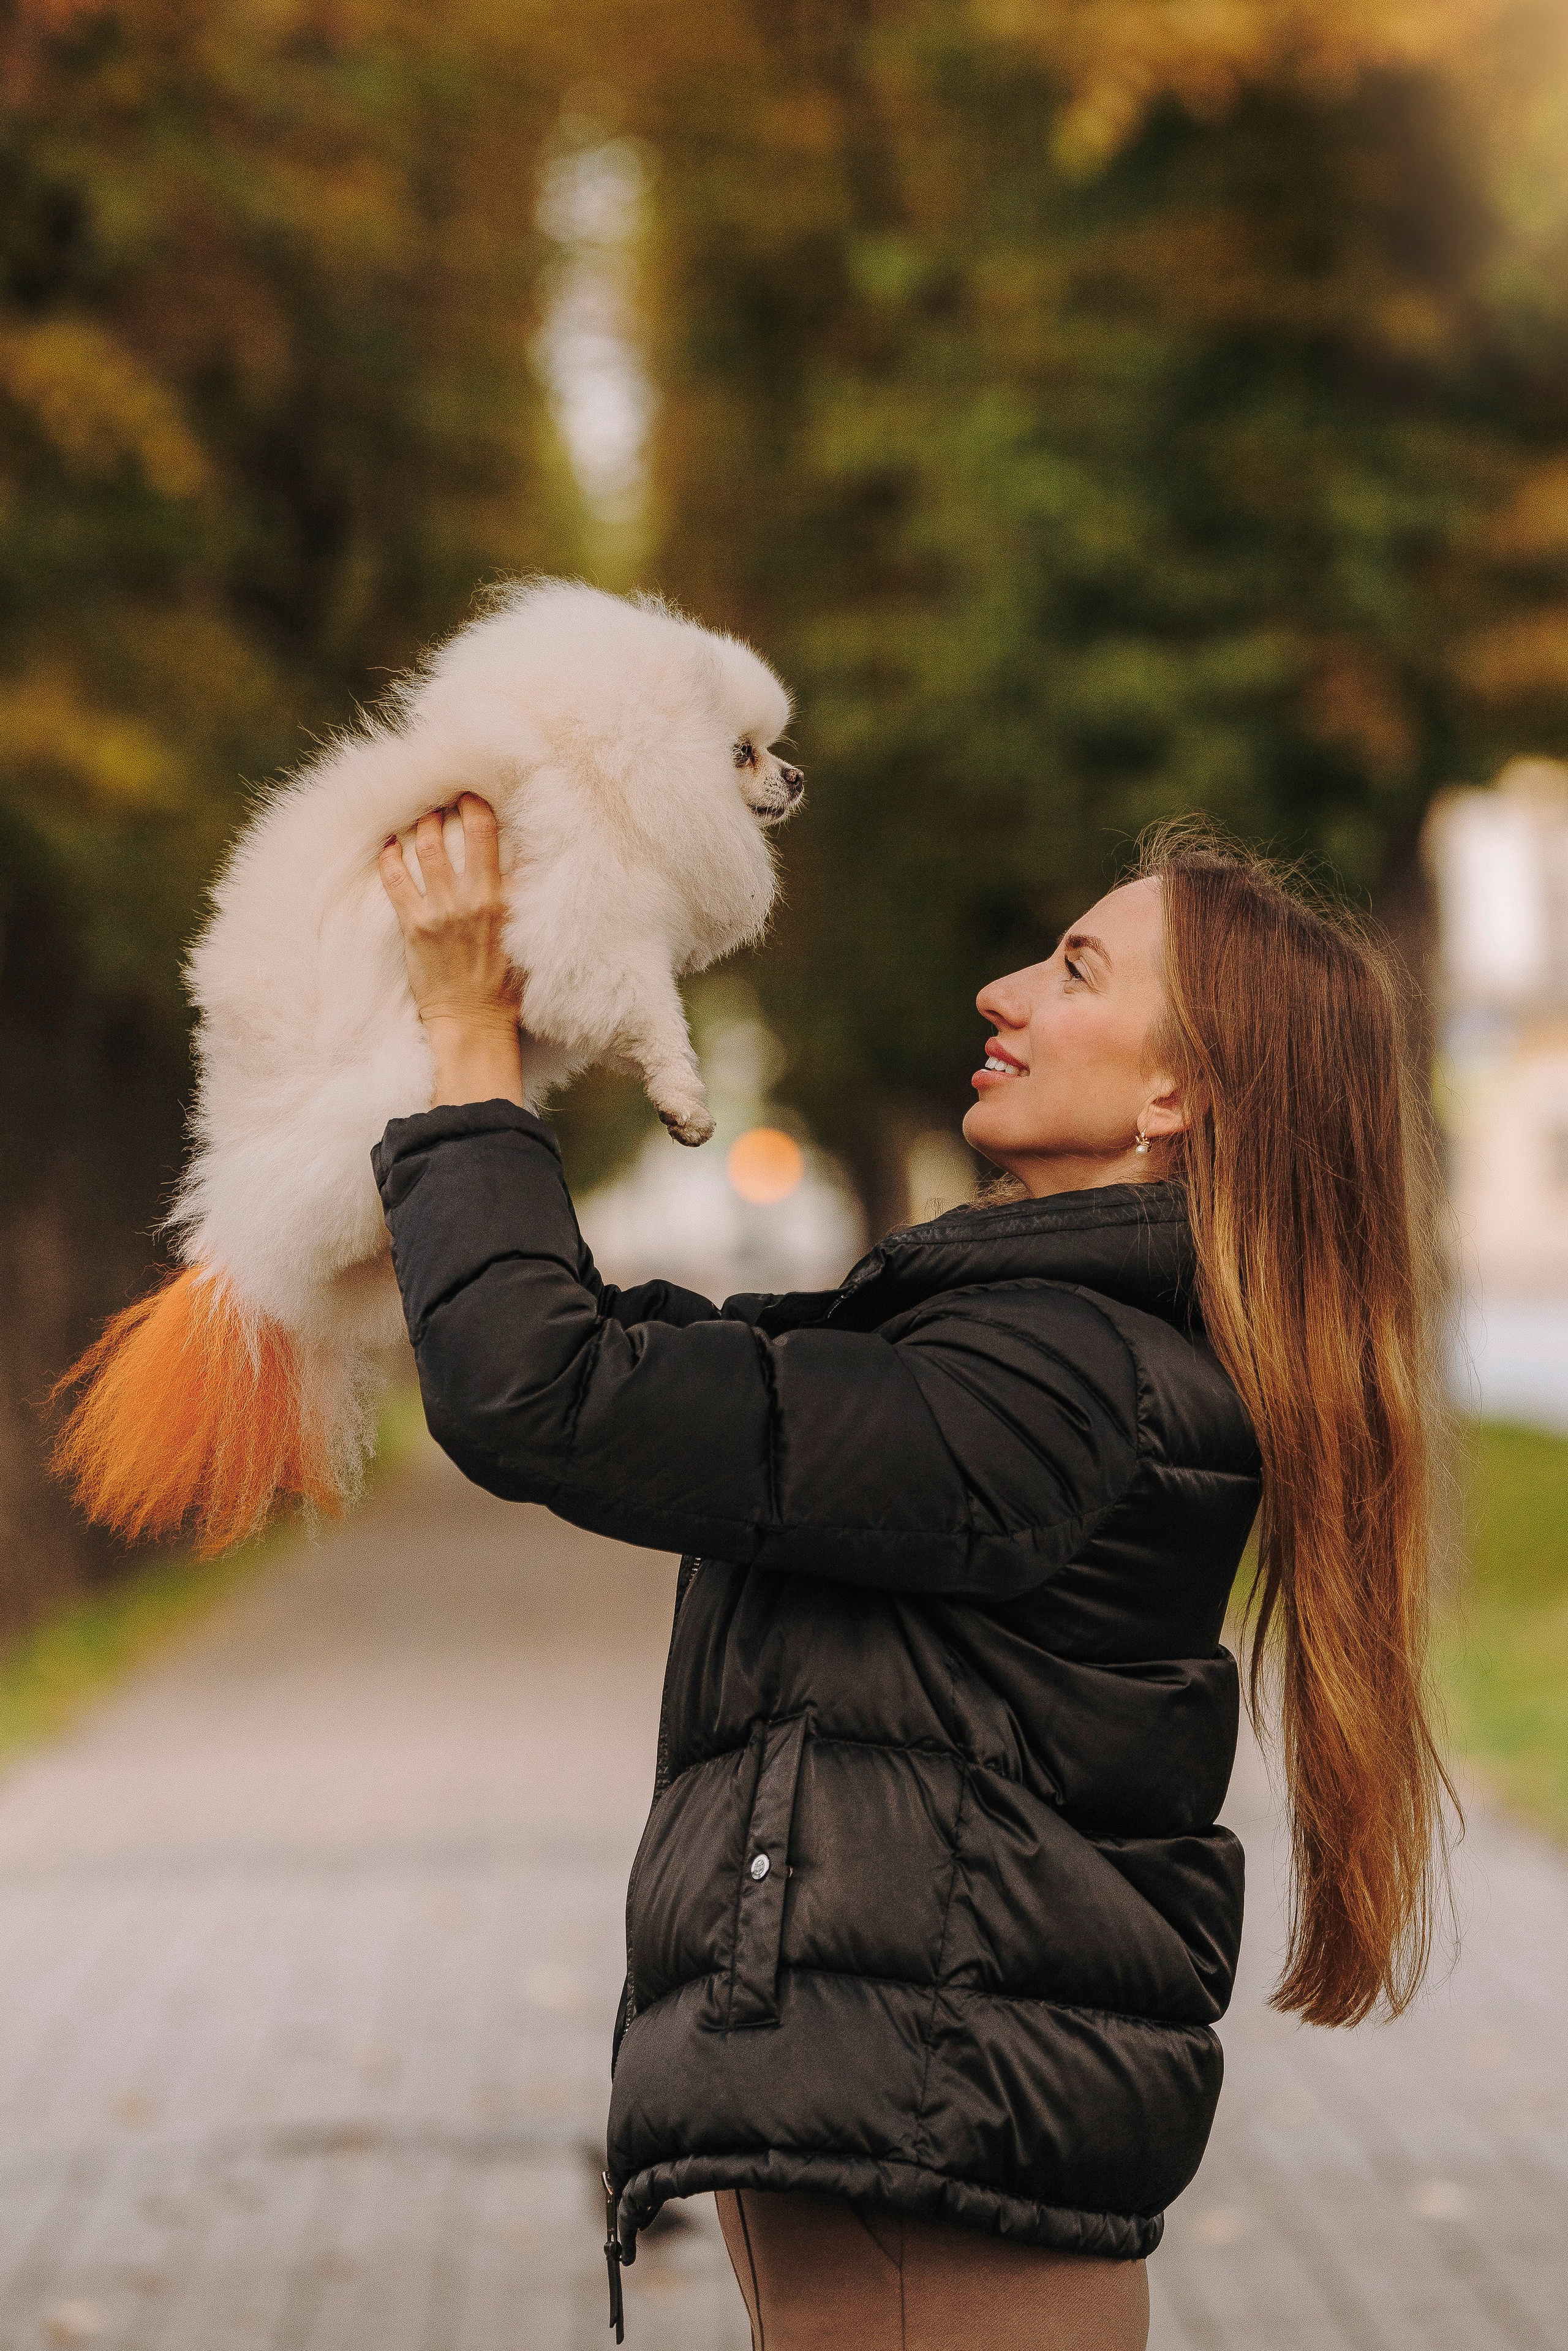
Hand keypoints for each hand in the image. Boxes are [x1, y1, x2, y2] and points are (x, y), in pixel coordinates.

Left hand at [379, 793, 524, 1107]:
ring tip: (423, 817)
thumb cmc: (505, 984)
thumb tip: (526, 860)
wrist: (473, 1023)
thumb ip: (524, 899)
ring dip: (422, 827)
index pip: (489, 836)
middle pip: (455, 834)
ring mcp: (440, 913)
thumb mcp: (526, 937)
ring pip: (425, 851)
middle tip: (447, 797)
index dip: (479, 807)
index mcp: (501, 899)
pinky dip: (390, 859)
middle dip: (450, 807)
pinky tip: (389, 845)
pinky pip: (396, 882)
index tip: (475, 794)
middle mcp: (470, 900)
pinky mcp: (415, 928)